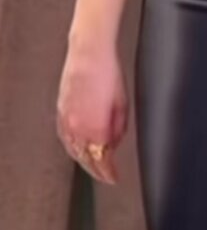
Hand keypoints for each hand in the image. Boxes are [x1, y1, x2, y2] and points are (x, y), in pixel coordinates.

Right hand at [56, 37, 127, 183]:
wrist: (89, 52)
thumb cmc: (109, 72)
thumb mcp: (122, 103)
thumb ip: (119, 128)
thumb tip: (114, 142)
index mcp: (95, 128)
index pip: (102, 160)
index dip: (109, 172)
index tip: (115, 178)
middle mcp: (77, 128)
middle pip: (86, 159)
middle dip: (97, 169)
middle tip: (106, 175)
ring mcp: (66, 120)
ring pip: (73, 150)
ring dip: (84, 160)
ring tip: (94, 166)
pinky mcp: (60, 111)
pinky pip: (64, 138)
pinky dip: (71, 147)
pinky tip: (77, 149)